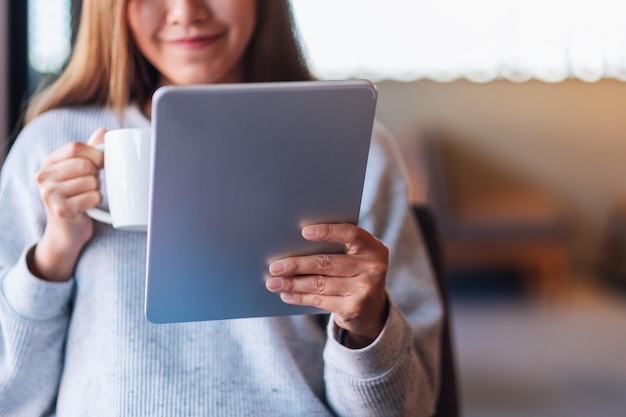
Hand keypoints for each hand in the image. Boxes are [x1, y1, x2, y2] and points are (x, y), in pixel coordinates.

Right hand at [29, 129, 105, 280]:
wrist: (66, 232)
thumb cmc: (76, 197)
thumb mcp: (79, 172)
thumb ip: (89, 151)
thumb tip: (104, 131)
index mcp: (49, 163)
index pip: (75, 147)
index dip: (95, 153)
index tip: (102, 162)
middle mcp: (44, 177)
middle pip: (85, 164)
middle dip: (96, 174)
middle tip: (92, 183)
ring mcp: (50, 194)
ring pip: (91, 182)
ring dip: (97, 189)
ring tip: (87, 195)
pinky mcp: (61, 210)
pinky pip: (93, 197)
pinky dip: (97, 201)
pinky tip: (88, 206)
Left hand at [266, 223, 389, 347]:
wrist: (372, 309)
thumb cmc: (355, 273)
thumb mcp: (355, 257)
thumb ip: (336, 248)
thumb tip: (293, 245)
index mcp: (374, 248)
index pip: (351, 234)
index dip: (327, 232)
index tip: (303, 232)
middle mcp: (373, 268)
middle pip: (327, 263)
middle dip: (297, 265)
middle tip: (274, 266)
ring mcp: (365, 290)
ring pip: (320, 284)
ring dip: (293, 283)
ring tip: (273, 282)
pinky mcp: (354, 309)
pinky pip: (320, 300)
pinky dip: (300, 297)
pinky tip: (286, 293)